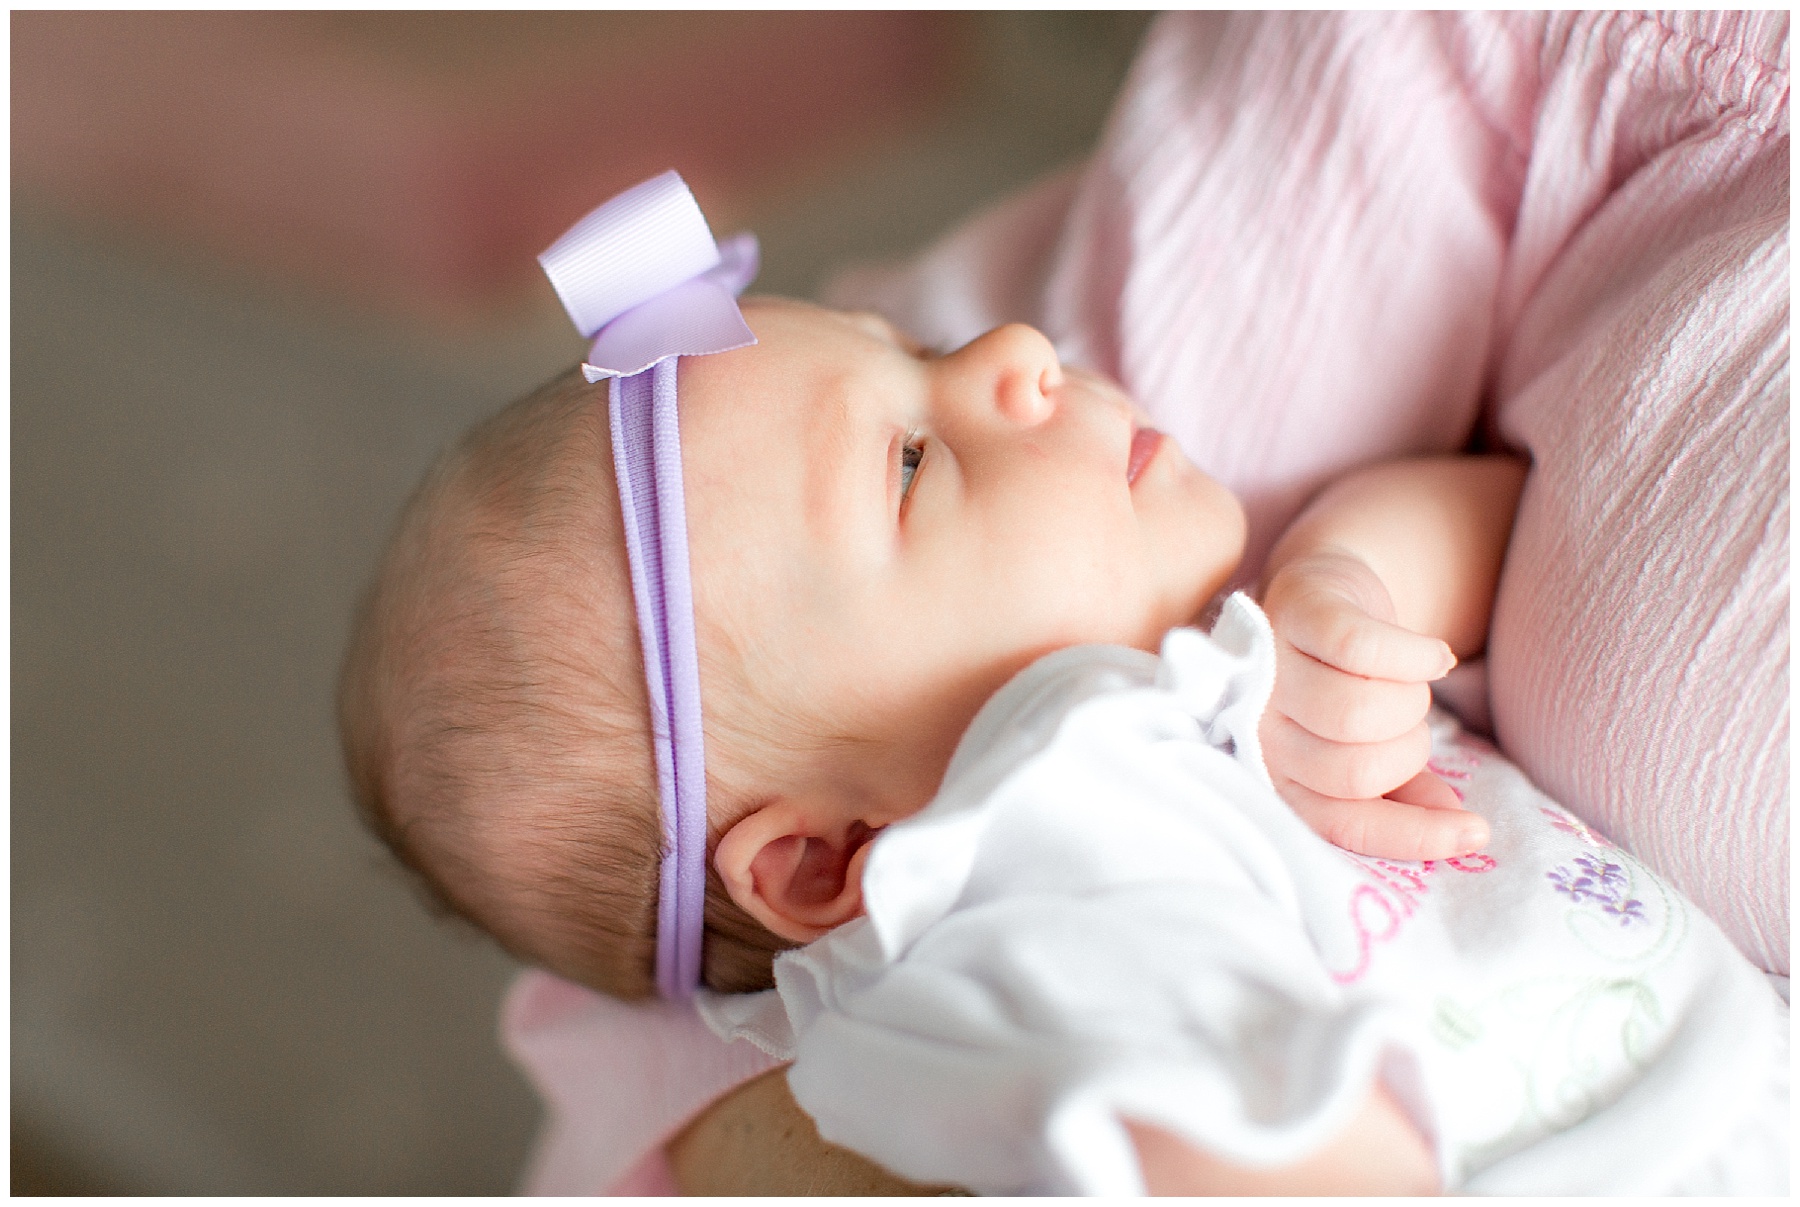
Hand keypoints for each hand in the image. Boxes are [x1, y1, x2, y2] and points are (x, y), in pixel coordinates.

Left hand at [1259, 549, 1489, 859]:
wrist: (1323, 590)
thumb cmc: (1347, 679)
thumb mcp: (1370, 742)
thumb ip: (1404, 791)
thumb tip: (1459, 834)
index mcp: (1274, 771)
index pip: (1340, 822)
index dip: (1411, 834)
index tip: (1475, 833)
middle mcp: (1257, 724)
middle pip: (1353, 769)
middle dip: (1407, 751)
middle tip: (1411, 723)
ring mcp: (1269, 664)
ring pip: (1356, 713)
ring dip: (1410, 703)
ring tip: (1410, 686)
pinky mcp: (1296, 610)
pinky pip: (1361, 648)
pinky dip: (1414, 656)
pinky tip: (1434, 655)